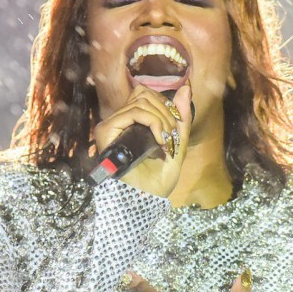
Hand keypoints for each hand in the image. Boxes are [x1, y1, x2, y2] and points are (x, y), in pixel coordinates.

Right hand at [91, 84, 192, 198]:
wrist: (145, 202)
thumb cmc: (157, 182)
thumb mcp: (177, 145)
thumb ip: (181, 119)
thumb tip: (186, 88)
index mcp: (131, 124)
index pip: (146, 94)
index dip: (166, 104)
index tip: (176, 128)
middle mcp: (119, 123)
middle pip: (144, 93)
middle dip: (167, 111)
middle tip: (172, 136)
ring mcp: (111, 126)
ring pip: (141, 101)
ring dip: (161, 119)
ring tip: (166, 140)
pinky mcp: (106, 132)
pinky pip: (134, 112)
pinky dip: (153, 122)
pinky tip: (159, 141)